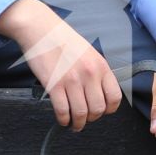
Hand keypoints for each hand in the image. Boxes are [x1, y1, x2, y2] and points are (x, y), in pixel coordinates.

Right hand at [0, 0, 122, 132]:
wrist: (41, 29)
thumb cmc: (64, 40)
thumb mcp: (89, 53)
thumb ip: (97, 72)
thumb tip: (99, 94)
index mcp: (101, 66)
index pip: (115, 97)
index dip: (109, 109)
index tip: (101, 111)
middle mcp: (89, 74)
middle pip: (98, 109)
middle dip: (92, 118)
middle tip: (85, 118)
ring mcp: (71, 80)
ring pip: (81, 113)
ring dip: (78, 124)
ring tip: (74, 124)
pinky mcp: (54, 85)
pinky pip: (62, 111)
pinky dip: (63, 120)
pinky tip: (63, 120)